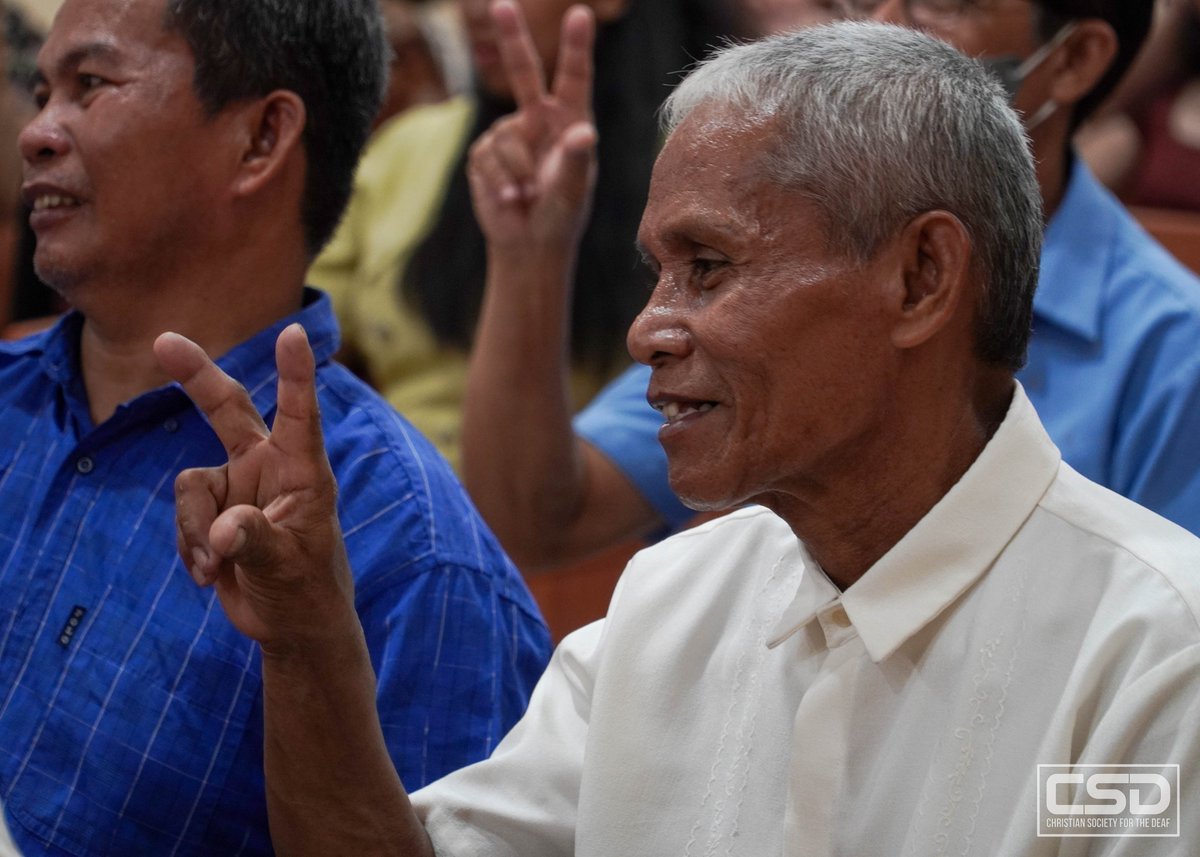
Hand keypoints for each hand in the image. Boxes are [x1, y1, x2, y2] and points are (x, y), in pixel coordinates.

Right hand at [154, 324, 357, 649]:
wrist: (291, 623)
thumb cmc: (306, 589)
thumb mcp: (285, 565)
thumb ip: (255, 542)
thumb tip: (224, 531)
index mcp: (304, 472)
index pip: (300, 415)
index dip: (295, 374)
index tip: (294, 333)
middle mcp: (269, 468)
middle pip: (227, 410)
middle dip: (195, 377)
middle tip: (163, 340)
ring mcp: (238, 486)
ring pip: (189, 486)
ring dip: (194, 529)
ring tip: (215, 566)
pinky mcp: (214, 510)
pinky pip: (183, 514)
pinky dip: (190, 544)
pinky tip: (210, 573)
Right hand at [467, 0, 597, 252]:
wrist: (529, 245)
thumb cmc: (560, 216)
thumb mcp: (573, 191)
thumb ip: (577, 161)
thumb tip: (583, 133)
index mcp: (570, 122)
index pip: (573, 79)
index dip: (576, 47)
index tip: (580, 14)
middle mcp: (539, 120)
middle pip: (523, 72)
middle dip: (510, 37)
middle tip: (501, 3)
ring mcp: (509, 135)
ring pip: (505, 137)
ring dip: (518, 172)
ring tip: (527, 195)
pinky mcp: (484, 154)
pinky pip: (486, 157)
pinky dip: (500, 182)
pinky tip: (510, 198)